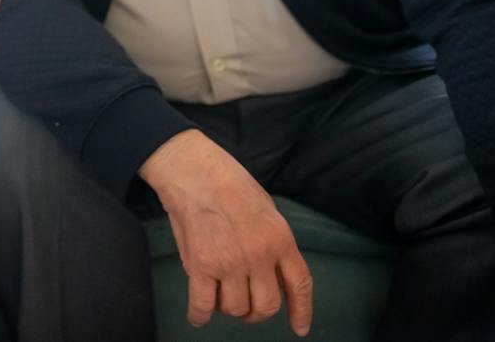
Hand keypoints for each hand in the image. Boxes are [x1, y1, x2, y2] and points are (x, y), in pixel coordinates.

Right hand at [139, 129, 312, 335]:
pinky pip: (203, 304)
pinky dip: (200, 315)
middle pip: (266, 306)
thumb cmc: (229, 180)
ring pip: (235, 308)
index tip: (299, 329)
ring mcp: (230, 263)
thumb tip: (271, 273)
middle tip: (245, 305)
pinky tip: (199, 316)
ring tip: (219, 294)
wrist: (192, 168)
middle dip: (256, 312)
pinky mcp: (200, 265)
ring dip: (228, 308)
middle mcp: (259, 256)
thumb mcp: (267, 209)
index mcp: (280, 240)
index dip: (302, 312)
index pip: (300, 286)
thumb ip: (273, 243)